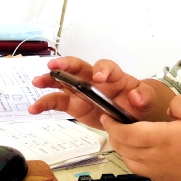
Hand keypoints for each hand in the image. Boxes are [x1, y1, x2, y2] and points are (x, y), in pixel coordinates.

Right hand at [28, 57, 159, 128]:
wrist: (131, 115)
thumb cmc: (137, 101)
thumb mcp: (147, 98)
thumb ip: (144, 96)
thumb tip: (136, 96)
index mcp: (113, 75)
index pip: (106, 66)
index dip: (101, 70)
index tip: (98, 77)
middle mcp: (93, 79)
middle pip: (78, 66)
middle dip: (67, 64)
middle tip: (55, 66)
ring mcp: (81, 91)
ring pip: (63, 81)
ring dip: (50, 79)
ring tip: (38, 81)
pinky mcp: (74, 104)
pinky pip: (58, 102)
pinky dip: (45, 104)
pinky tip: (34, 108)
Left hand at [101, 95, 180, 180]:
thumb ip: (178, 104)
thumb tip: (167, 110)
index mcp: (159, 139)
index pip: (125, 133)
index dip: (112, 125)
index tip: (107, 116)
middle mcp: (154, 158)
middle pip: (123, 148)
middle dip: (114, 136)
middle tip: (113, 125)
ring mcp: (159, 174)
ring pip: (130, 162)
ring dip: (123, 150)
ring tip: (126, 139)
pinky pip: (143, 171)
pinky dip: (136, 161)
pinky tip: (146, 154)